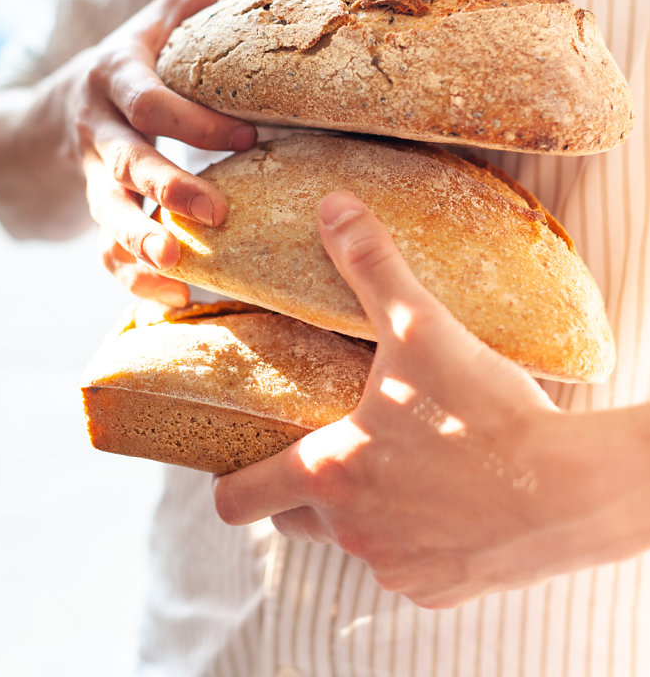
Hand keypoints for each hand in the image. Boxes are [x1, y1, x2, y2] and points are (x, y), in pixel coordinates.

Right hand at [70, 0, 265, 304]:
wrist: (69, 100)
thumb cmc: (142, 55)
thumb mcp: (168, 13)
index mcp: (119, 76)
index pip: (151, 100)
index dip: (195, 120)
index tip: (248, 135)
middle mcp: (99, 128)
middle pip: (123, 162)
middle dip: (167, 188)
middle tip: (217, 213)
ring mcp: (93, 175)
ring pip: (107, 214)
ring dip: (141, 241)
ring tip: (180, 266)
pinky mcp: (97, 211)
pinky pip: (104, 252)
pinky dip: (132, 277)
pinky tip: (171, 296)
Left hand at [213, 191, 641, 606]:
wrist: (569, 491)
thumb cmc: (486, 414)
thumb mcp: (423, 327)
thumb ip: (372, 266)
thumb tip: (334, 207)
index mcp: (330, 474)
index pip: (237, 498)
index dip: (231, 480)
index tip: (243, 459)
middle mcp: (351, 532)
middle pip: (292, 518)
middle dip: (303, 486)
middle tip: (336, 440)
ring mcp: (394, 568)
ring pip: (353, 541)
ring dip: (365, 509)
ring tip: (404, 460)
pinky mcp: (438, 591)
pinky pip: (406, 566)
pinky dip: (415, 536)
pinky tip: (449, 496)